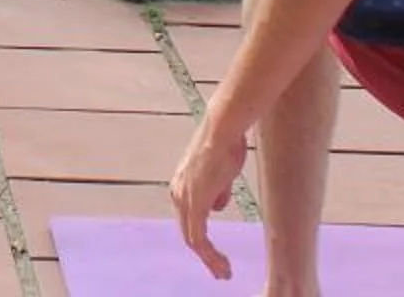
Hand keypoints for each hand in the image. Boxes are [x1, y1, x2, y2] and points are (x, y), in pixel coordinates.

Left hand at [169, 114, 250, 281]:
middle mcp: (178, 193)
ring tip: (223, 272)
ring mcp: (184, 199)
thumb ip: (217, 192)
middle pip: (188, 233)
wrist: (223, 131)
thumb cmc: (225, 145)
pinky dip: (210, 255)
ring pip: (192, 239)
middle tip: (220, 271)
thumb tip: (218, 206)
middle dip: (205, 255)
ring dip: (209, 259)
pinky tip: (221, 265)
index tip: (215, 254)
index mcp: (182, 186)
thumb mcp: (221, 173)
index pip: (189, 219)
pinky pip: (198, 239)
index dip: (202, 239)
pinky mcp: (194, 204)